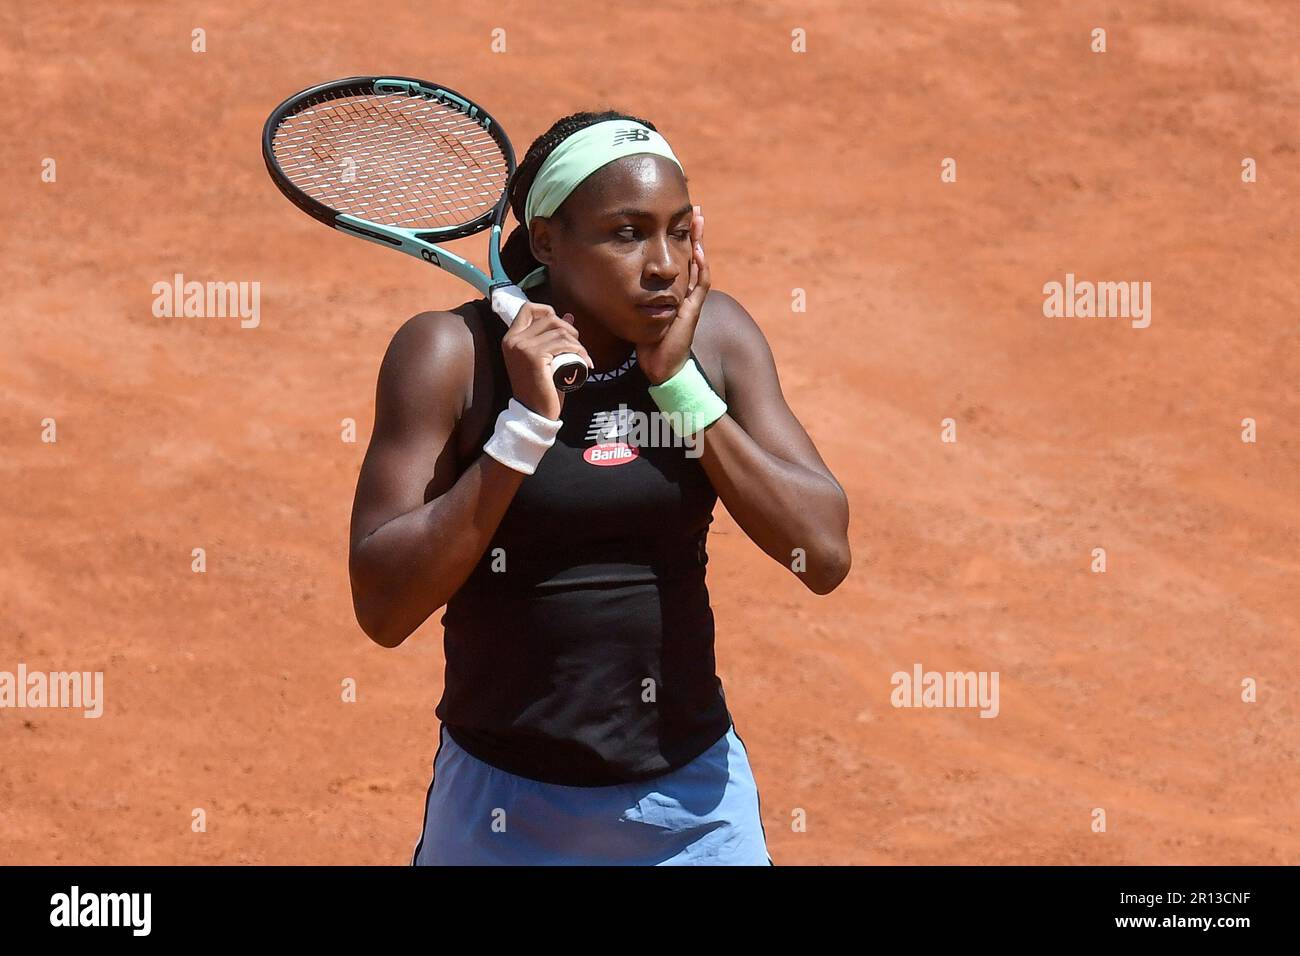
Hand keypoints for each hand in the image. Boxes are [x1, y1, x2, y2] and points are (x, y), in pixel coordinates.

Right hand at [501, 302, 592, 420]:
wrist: (534, 412)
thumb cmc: (540, 387)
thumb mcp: (546, 359)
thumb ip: (552, 338)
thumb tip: (569, 316)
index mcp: (510, 338)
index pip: (527, 308)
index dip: (547, 310)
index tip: (562, 326)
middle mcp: (513, 340)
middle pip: (549, 318)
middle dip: (569, 330)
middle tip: (577, 347)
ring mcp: (522, 347)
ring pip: (559, 331)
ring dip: (577, 343)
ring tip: (583, 357)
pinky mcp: (534, 356)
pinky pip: (563, 344)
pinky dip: (579, 351)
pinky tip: (586, 362)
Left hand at [636, 203, 709, 384]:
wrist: (659, 366)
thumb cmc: (646, 343)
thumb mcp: (636, 311)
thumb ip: (630, 296)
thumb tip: (606, 279)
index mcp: (673, 291)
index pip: (679, 259)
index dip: (681, 239)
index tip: (678, 217)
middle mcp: (686, 292)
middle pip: (694, 256)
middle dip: (695, 233)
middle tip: (695, 210)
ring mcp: (691, 301)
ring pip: (700, 265)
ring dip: (700, 242)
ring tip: (698, 221)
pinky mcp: (692, 311)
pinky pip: (700, 285)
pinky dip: (700, 267)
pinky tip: (697, 251)